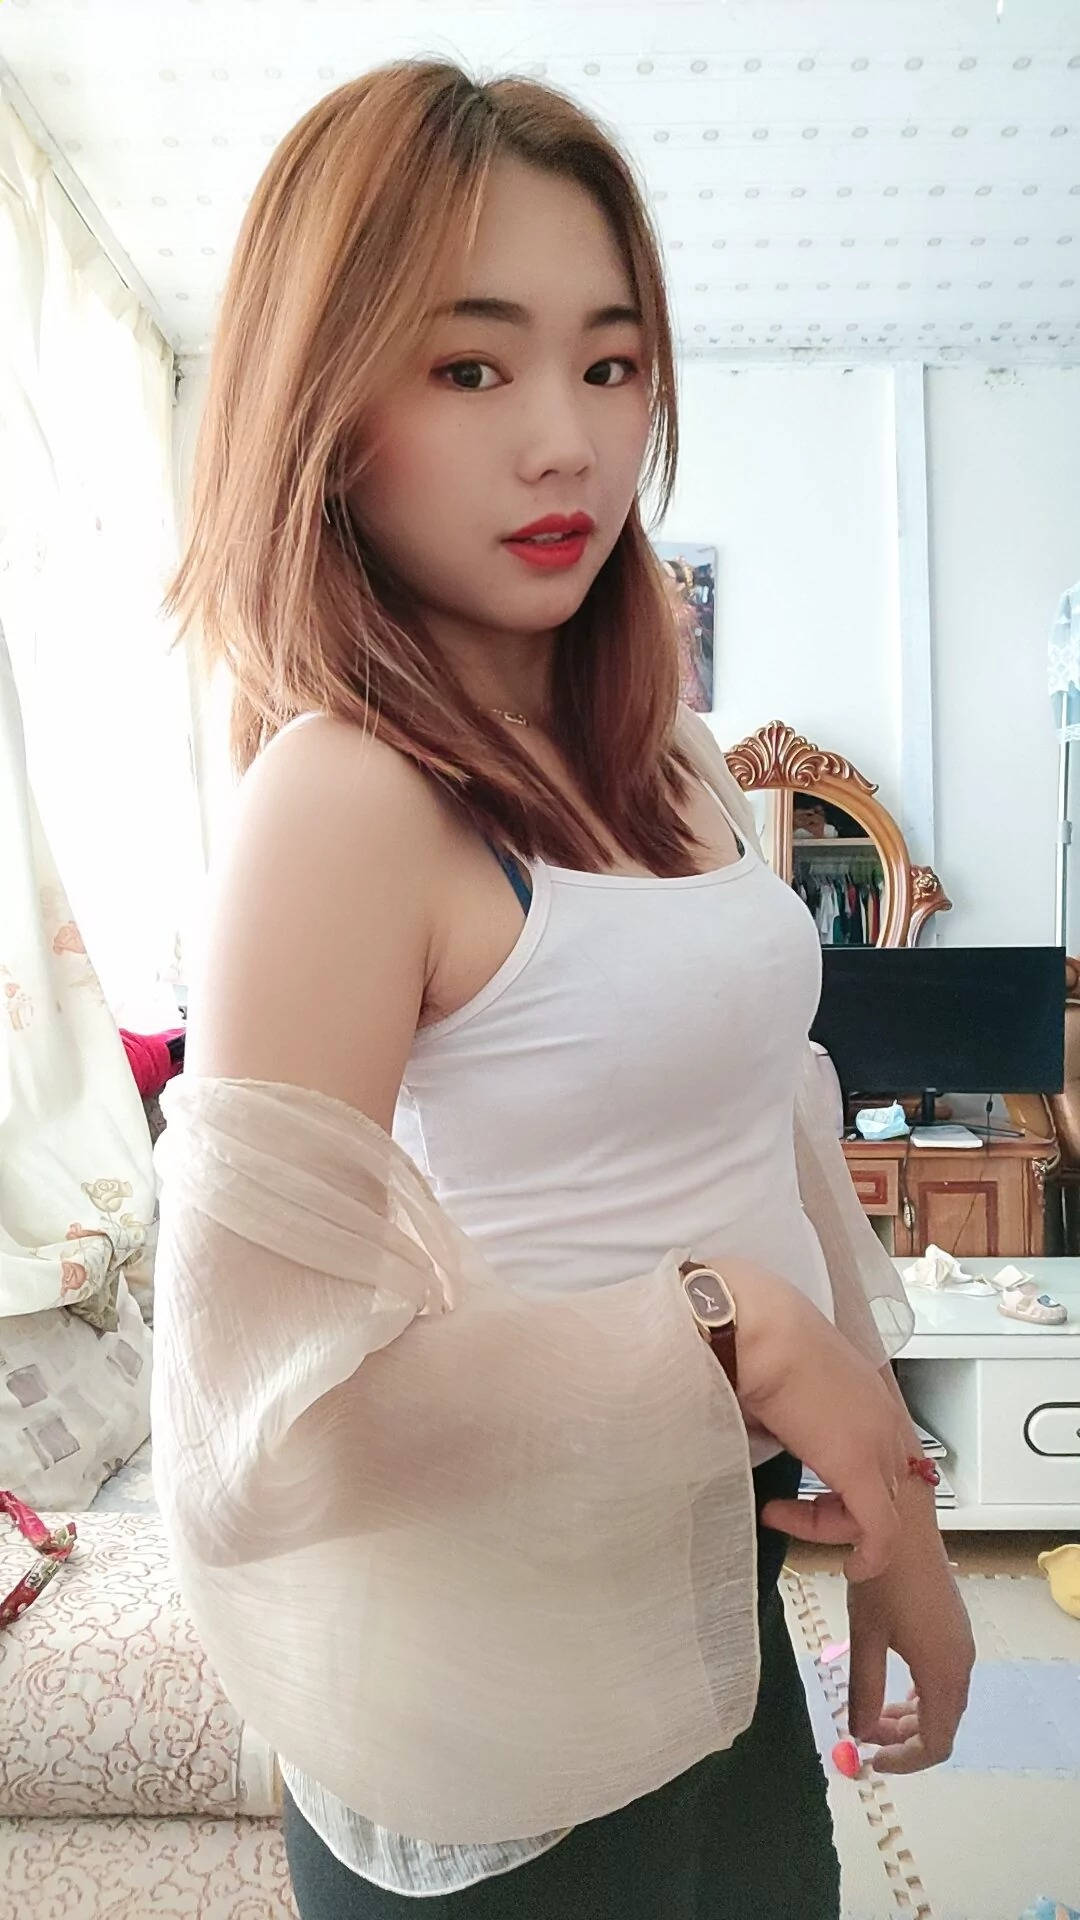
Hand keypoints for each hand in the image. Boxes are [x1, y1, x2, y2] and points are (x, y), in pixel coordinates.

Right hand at [712, 1256, 912, 1581]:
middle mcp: (885, 1419)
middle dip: (841, 1509)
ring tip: (781, 1515)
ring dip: (834, 1525)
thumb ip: (786, 1416)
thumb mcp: (779, 1384)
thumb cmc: (755, 1345)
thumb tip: (764, 1431)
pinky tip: (852, 1568)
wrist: (756, 1329)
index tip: (807, 1489)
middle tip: (788, 1509)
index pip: (884, 1455)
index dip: (851, 1483)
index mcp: (869, 1395)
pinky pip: (879, 1530)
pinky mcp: (862, 1470)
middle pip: (886, 1487)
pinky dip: (869, 1554)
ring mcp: (877, 1444)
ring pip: (880, 1511)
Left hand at [845, 1477, 974, 1771]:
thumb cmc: (882, 1579)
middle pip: (942, 1724)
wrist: (903, 1524)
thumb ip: (865, 1689)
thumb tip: (858, 1733)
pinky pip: (942, 1678)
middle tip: (865, 1734)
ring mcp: (960, 1644)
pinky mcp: (953, 1628)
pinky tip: (891, 1684)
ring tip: (872, 1711)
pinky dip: (918, 1693)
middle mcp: (961, 1664)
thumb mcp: (866, 1636)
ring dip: (910, 1716)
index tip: (871, 1759)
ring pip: (942, 1701)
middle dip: (903, 1738)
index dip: (905, 1761)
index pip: (936, 1743)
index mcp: (944, 1673)